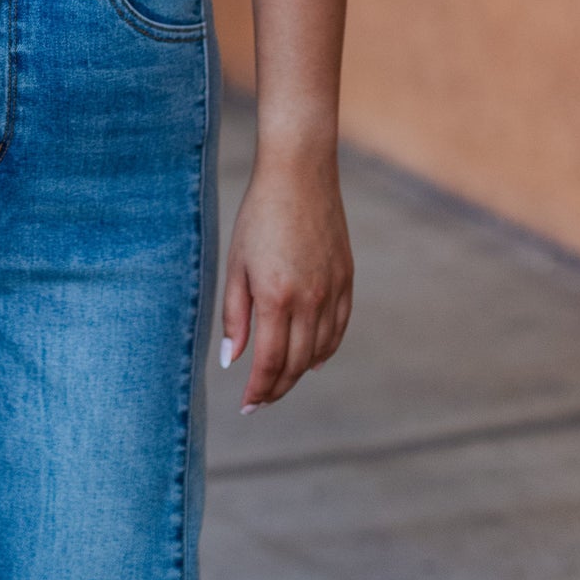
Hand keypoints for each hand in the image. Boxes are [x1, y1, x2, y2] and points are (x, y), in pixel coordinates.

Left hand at [220, 148, 352, 410]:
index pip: (270, 362)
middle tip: (259, 400)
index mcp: (276, 296)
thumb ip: (235, 315)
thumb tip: (232, 360)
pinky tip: (312, 359)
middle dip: (277, 387)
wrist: (300, 174)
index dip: (258, 389)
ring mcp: (332, 291)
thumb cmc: (259, 216)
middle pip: (296, 363)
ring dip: (300, 372)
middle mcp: (309, 300)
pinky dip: (325, 350)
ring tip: (280, 382)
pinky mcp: (347, 280)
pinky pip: (338, 329)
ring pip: (319, 351)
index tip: (246, 405)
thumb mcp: (237, 264)